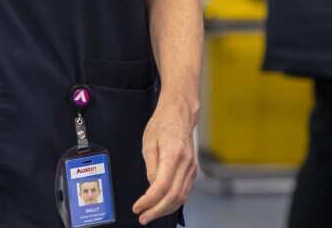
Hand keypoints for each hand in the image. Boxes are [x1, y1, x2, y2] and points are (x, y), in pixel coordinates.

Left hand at [132, 95, 198, 224]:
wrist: (179, 114)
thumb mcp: (149, 143)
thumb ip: (151, 167)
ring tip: (151, 214)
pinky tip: (163, 205)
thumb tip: (151, 186)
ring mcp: (192, 167)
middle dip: (157, 211)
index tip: (138, 207)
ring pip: (181, 197)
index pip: (161, 186)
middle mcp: (186, 163)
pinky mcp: (193, 170)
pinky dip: (174, 202)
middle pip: (173, 196)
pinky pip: (185, 191)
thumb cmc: (163, 124)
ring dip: (166, 209)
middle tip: (143, 217)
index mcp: (173, 155)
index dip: (149, 201)